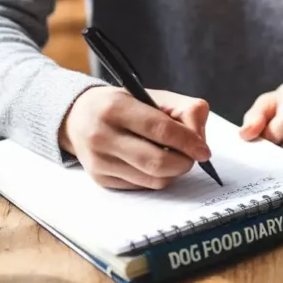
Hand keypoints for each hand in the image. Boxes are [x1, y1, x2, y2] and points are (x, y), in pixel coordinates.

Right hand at [59, 86, 210, 189]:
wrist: (78, 118)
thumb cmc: (124, 105)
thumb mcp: (153, 96)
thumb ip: (185, 110)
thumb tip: (200, 140)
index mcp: (115, 107)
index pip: (160, 130)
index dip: (188, 142)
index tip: (204, 150)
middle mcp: (102, 136)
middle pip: (157, 162)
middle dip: (184, 162)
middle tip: (193, 155)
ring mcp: (99, 161)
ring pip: (153, 180)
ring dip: (173, 171)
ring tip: (172, 155)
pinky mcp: (101, 180)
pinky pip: (143, 187)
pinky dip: (157, 177)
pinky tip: (152, 162)